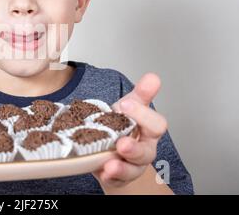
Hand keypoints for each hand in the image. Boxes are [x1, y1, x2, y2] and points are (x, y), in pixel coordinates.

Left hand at [94, 73, 167, 188]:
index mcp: (148, 130)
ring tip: (110, 164)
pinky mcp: (117, 177)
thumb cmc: (121, 125)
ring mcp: (131, 165)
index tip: (124, 104)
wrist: (109, 146)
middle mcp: (143, 149)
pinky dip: (108, 176)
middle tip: (121, 142)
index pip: (156, 125)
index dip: (142, 115)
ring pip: (131, 170)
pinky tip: (102, 171)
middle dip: (134, 148)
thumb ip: (141, 94)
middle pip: (146, 152)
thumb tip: (153, 77)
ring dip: (121, 168)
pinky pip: (115, 180)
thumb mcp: (129, 107)